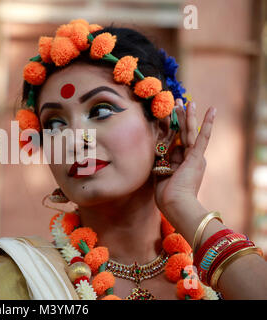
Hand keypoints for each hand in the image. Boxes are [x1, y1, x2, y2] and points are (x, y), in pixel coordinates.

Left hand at [154, 99, 216, 218]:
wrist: (176, 206)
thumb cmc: (167, 197)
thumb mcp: (161, 176)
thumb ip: (162, 163)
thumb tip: (158, 153)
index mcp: (182, 163)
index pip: (176, 141)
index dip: (172, 128)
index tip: (168, 115)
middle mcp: (190, 158)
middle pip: (184, 133)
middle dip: (180, 117)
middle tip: (178, 102)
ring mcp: (194, 157)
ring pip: (190, 132)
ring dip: (188, 116)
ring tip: (187, 101)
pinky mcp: (196, 157)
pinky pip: (202, 138)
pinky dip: (207, 124)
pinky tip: (212, 110)